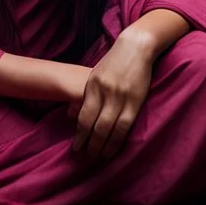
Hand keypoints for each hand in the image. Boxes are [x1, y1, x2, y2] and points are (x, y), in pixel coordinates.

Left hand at [70, 31, 153, 159]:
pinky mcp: (136, 100)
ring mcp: (121, 97)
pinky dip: (119, 139)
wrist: (135, 47)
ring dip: (104, 145)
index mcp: (93, 86)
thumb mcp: (94, 76)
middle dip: (90, 143)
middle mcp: (105, 92)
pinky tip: (115, 148)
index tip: (76, 147)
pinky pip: (126, 125)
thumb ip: (84, 95)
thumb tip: (69, 115)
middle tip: (86, 157)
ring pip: (110, 128)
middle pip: (96, 125)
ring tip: (100, 157)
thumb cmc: (113, 62)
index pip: (84, 116)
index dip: (80, 134)